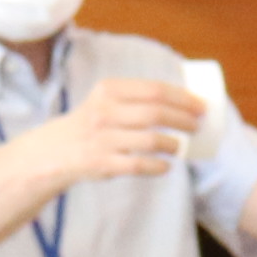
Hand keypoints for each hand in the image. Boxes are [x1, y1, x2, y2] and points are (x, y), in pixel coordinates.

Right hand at [27, 78, 204, 187]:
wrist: (55, 151)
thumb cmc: (92, 124)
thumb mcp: (105, 100)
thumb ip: (135, 97)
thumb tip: (185, 102)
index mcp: (108, 90)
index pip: (154, 90)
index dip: (183, 98)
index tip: (201, 106)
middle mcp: (104, 112)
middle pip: (156, 113)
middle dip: (183, 119)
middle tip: (197, 126)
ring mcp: (102, 138)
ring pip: (150, 140)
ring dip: (173, 143)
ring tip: (181, 146)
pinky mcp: (101, 163)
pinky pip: (138, 164)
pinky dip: (157, 166)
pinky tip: (166, 166)